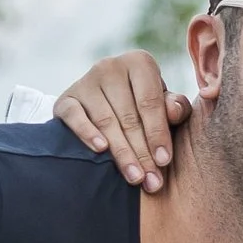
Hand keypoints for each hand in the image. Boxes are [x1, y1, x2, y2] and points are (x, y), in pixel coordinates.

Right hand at [55, 50, 188, 191]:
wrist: (103, 101)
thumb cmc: (143, 104)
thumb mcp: (163, 104)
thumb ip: (175, 108)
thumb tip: (174, 112)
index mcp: (140, 63)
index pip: (150, 103)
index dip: (158, 134)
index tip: (164, 161)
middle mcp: (111, 67)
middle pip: (129, 116)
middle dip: (142, 152)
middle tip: (151, 180)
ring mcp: (86, 81)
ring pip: (106, 121)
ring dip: (121, 153)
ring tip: (134, 177)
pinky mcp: (66, 98)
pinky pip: (75, 116)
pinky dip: (87, 132)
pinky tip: (100, 149)